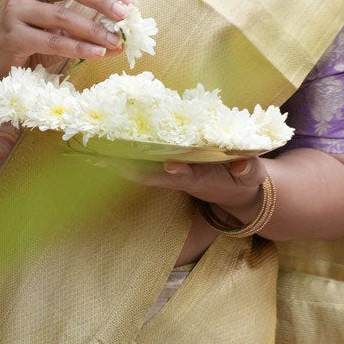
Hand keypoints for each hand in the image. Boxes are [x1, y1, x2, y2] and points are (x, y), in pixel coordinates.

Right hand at [0, 0, 134, 84]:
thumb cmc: (31, 41)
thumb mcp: (60, 29)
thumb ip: (87, 28)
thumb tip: (122, 38)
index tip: (131, 2)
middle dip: (101, 0)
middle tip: (125, 16)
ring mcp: (16, 10)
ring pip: (62, 16)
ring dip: (93, 30)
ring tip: (114, 42)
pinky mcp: (13, 35)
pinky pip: (52, 40)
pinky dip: (78, 48)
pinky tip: (97, 54)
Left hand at [115, 155, 269, 222]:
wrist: (234, 192)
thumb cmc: (242, 181)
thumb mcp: (250, 177)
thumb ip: (248, 170)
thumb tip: (241, 165)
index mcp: (200, 178)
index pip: (186, 175)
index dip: (178, 172)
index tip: (170, 165)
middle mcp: (179, 176)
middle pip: (151, 175)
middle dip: (130, 169)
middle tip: (103, 159)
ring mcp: (170, 173)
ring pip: (141, 170)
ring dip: (119, 164)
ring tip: (93, 155)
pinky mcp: (166, 168)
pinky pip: (141, 164)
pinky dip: (124, 159)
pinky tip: (103, 151)